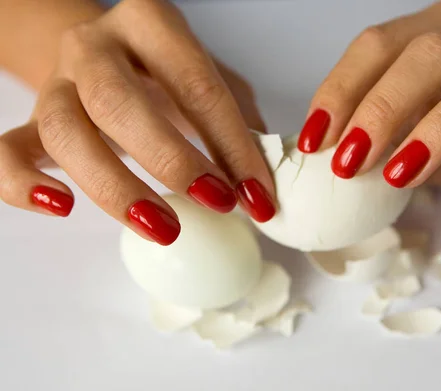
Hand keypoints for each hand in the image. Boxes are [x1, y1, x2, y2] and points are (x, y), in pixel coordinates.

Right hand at [0, 0, 274, 245]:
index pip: (196, 84)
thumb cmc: (169, 74)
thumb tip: (263, 183)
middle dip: (172, 159)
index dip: (232, 145)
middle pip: (118, 101)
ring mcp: (57, 82)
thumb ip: (240, 124)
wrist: (107, 59)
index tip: (258, 196)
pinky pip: (6, 151)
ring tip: (163, 227)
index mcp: (151, 24)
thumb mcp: (213, 83)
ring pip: (66, 131)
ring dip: (115, 186)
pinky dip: (21, 183)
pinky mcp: (31, 121)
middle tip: (216, 203)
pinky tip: (60, 208)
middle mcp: (95, 46)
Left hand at [298, 0, 440, 193]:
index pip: (380, 44)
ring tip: (402, 174)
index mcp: (437, 29)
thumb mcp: (402, 129)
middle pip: (432, 52)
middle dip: (383, 107)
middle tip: (350, 161)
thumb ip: (369, 130)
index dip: (342, 89)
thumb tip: (318, 150)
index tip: (314, 139)